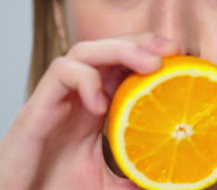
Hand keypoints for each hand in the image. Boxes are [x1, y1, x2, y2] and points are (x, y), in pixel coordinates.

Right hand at [0, 33, 178, 189]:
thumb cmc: (54, 187)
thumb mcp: (105, 180)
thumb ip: (132, 170)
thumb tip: (168, 176)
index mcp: (94, 105)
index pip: (121, 64)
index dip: (148, 51)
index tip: (178, 54)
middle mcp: (77, 95)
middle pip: (107, 48)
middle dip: (139, 41)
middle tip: (171, 48)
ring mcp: (58, 97)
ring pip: (85, 51)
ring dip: (119, 50)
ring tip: (150, 65)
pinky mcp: (38, 106)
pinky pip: (61, 73)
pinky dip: (85, 80)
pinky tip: (101, 104)